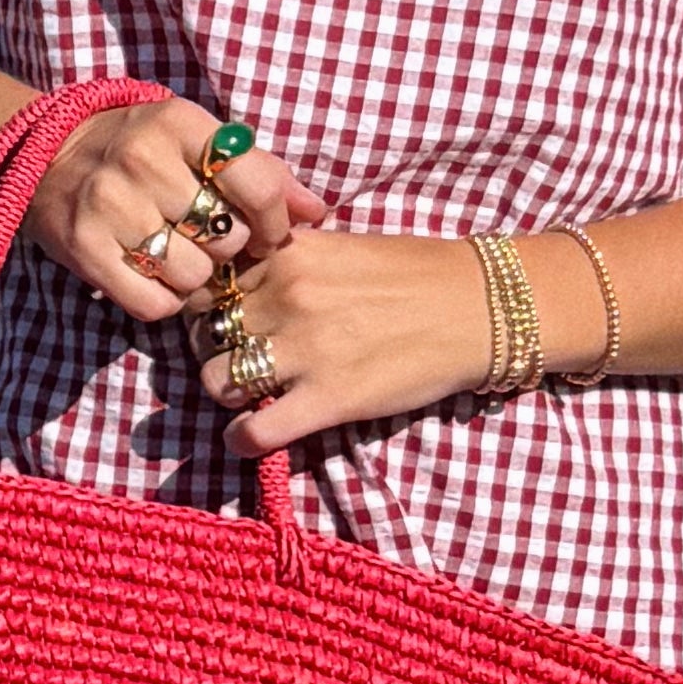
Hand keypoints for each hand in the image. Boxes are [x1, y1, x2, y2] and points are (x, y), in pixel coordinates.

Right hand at [25, 98, 325, 325]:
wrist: (44, 155)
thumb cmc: (138, 149)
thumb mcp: (196, 141)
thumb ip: (261, 171)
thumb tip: (316, 212)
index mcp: (179, 123)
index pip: (258, 184)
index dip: (275, 221)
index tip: (267, 232)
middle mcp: (142, 159)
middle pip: (228, 237)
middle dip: (226, 247)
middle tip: (204, 238)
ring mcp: (109, 204)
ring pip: (194, 275)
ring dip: (192, 277)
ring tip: (173, 255)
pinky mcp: (84, 247)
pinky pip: (153, 303)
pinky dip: (161, 300)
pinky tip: (151, 276)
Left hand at [193, 228, 499, 449]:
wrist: (479, 307)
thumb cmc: (415, 273)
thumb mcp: (338, 244)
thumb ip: (285, 255)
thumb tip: (238, 267)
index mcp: (286, 254)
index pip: (206, 279)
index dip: (205, 303)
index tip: (218, 316)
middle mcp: (286, 296)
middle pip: (203, 330)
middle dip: (210, 348)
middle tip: (233, 358)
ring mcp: (305, 349)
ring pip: (216, 379)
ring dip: (225, 392)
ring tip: (247, 394)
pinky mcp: (329, 399)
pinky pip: (256, 431)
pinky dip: (243, 439)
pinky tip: (250, 436)